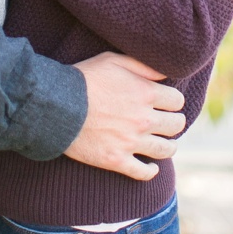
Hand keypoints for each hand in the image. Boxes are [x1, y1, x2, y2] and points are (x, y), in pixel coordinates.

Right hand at [66, 52, 186, 181]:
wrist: (55, 104)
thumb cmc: (82, 78)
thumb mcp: (111, 60)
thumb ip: (142, 66)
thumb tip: (164, 75)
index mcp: (145, 93)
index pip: (177, 100)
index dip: (172, 100)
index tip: (165, 102)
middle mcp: (144, 119)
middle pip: (176, 125)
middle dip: (173, 121)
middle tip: (165, 121)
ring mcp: (131, 142)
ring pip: (166, 150)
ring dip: (168, 146)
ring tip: (162, 143)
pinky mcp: (117, 159)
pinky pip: (144, 173)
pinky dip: (150, 171)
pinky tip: (150, 167)